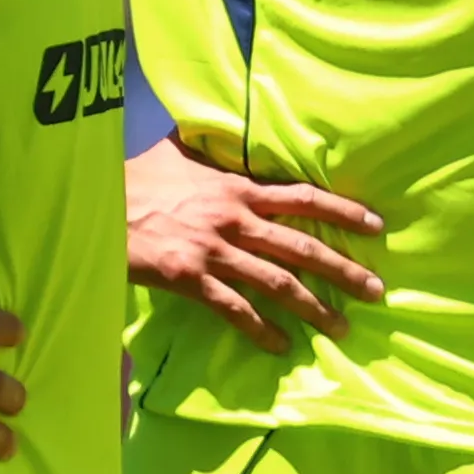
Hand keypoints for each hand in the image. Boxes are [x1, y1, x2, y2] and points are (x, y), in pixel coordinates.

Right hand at [126, 133, 385, 342]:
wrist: (96, 204)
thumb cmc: (136, 179)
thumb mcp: (178, 152)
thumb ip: (208, 147)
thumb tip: (217, 127)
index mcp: (237, 189)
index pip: (303, 197)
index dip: (342, 210)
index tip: (376, 225)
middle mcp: (234, 220)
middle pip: (301, 246)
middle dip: (343, 270)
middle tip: (377, 290)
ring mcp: (214, 252)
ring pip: (277, 284)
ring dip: (313, 308)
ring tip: (342, 328)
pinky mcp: (190, 279)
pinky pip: (235, 309)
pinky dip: (261, 329)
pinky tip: (282, 346)